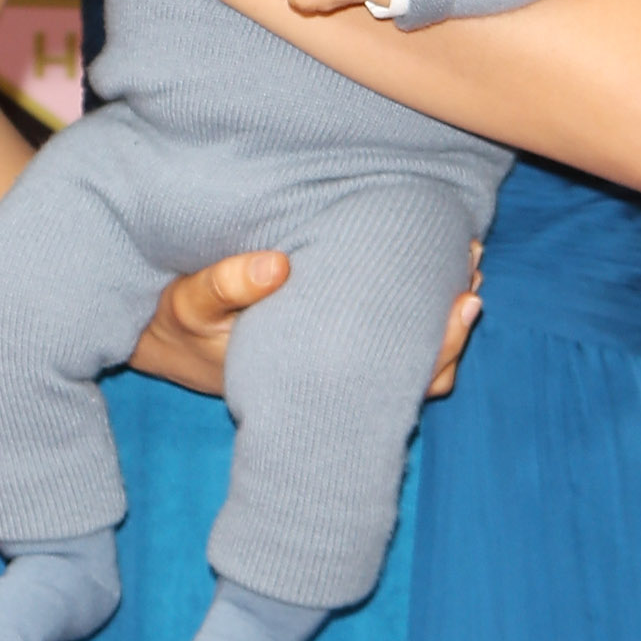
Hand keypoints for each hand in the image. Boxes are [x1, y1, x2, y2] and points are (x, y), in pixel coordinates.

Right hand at [127, 240, 483, 397]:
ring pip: (413, 359)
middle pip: (421, 370)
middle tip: (474, 263)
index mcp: (313, 378)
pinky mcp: (332, 346)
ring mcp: (338, 366)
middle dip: (455, 321)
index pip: (399, 376)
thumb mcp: (190, 305)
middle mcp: (335, 379)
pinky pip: (392, 341)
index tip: (467, 298)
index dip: (441, 341)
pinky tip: (434, 271)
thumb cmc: (182, 326)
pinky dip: (420, 309)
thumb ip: (224, 285)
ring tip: (467, 261)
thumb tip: (277, 267)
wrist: (166, 345)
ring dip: (443, 314)